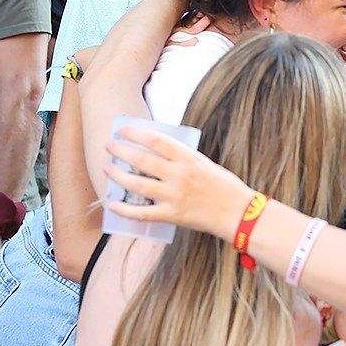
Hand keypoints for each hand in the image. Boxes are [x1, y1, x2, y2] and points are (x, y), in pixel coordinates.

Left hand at [104, 124, 252, 237]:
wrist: (238, 213)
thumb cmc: (225, 186)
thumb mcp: (205, 163)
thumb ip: (182, 158)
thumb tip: (156, 153)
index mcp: (188, 158)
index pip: (155, 140)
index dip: (135, 133)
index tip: (122, 130)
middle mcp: (178, 175)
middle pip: (141, 159)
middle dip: (120, 151)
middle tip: (109, 146)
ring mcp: (173, 196)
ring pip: (136, 183)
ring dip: (117, 175)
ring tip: (107, 168)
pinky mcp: (171, 215)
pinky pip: (142, 213)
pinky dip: (124, 209)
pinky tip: (112, 203)